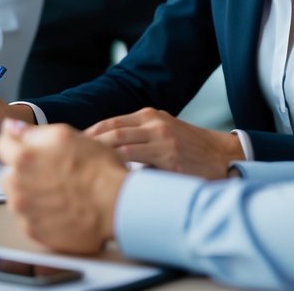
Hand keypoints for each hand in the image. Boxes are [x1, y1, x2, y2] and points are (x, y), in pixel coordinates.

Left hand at [0, 120, 127, 254]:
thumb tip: (11, 127)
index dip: (15, 141)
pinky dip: (40, 213)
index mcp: (24, 157)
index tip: (24, 144)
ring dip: (31, 192)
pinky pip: (28, 218)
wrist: (116, 206)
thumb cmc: (99, 169)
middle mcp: (18, 184)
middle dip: (24, 170)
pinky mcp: (33, 231)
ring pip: (18, 195)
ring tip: (59, 191)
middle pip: (9, 172)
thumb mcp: (67, 137)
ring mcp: (24, 211)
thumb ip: (33, 132)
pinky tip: (61, 208)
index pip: (2, 143)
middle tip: (52, 171)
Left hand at [86, 107, 243, 179]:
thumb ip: (140, 137)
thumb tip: (106, 150)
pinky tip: (107, 178)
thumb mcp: (164, 132)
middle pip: (111, 131)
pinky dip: (119, 168)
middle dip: (88, 145)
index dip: (90, 134)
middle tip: (69, 159)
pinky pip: (136, 162)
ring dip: (99, 157)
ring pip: (120, 145)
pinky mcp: (169, 158)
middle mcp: (154, 123)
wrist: (224, 157)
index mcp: (150, 115)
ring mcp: (161, 139)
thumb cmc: (191, 149)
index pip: (111, 122)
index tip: (72, 146)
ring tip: (82, 169)